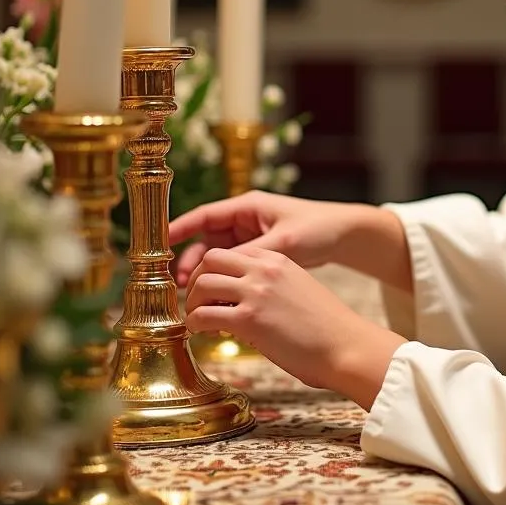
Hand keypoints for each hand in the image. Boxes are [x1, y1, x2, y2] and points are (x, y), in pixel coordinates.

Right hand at [170, 191, 358, 287]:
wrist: (346, 236)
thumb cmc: (317, 229)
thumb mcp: (283, 243)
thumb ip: (250, 256)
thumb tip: (220, 275)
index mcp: (249, 206)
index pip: (205, 216)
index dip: (180, 228)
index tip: (159, 243)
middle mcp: (246, 219)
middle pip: (207, 240)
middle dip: (191, 260)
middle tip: (179, 283)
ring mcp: (252, 237)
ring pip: (218, 256)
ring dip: (205, 273)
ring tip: (194, 295)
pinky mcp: (260, 255)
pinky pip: (233, 267)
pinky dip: (224, 280)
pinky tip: (217, 298)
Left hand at [185, 247, 405, 407]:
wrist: (348, 346)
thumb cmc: (328, 328)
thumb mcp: (299, 290)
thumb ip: (271, 288)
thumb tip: (245, 303)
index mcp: (278, 260)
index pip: (232, 252)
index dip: (213, 269)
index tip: (209, 288)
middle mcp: (265, 270)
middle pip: (211, 259)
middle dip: (196, 280)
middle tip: (197, 301)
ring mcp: (256, 292)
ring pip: (202, 283)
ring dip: (192, 302)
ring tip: (197, 319)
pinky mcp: (250, 319)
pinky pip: (204, 314)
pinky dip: (195, 324)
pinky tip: (202, 333)